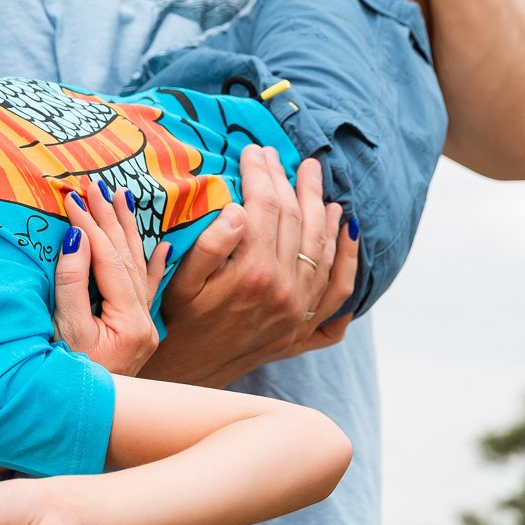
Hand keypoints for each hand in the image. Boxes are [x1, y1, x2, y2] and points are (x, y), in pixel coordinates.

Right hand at [52, 177, 170, 375]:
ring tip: (123, 197)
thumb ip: (71, 283)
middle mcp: (144, 323)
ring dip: (128, 230)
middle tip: (97, 184)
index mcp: (130, 323)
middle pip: (127, 258)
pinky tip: (162, 245)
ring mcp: (144, 329)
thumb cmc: (61, 378)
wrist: (78, 420)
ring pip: (137, 268)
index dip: (90, 227)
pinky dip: (153, 265)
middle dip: (110, 218)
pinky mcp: (138, 334)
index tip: (74, 198)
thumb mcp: (63, 330)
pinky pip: (149, 292)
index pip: (109, 260)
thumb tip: (77, 238)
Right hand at [143, 145, 358, 387]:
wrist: (189, 374)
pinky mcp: (304, 327)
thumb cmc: (177, 322)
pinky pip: (337, 289)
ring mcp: (300, 310)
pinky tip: (346, 230)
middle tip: (282, 154)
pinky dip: (346, 258)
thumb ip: (210, 244)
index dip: (260, 174)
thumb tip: (236, 208)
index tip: (254, 150)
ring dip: (321, 207)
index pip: (265, 208)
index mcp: (253, 273)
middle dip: (289, 181)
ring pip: (322, 248)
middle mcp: (285, 291)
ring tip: (315, 178)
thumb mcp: (180, 282)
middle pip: (297, 221)